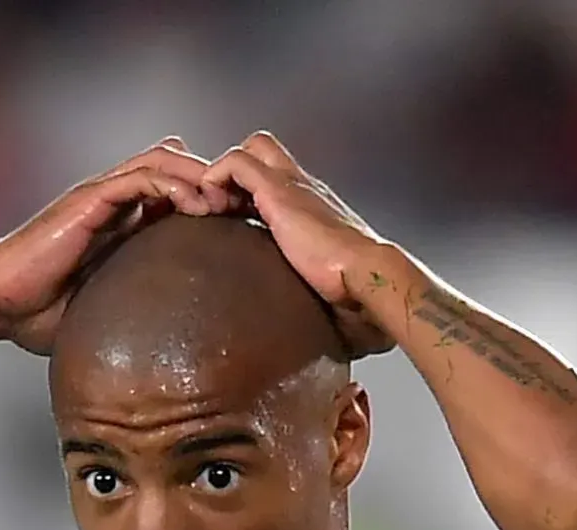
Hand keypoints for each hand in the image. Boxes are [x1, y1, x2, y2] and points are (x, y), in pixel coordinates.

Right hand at [0, 139, 229, 355]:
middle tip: (244, 209)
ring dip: (200, 177)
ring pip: (164, 162)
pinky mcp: (91, 198)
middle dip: (214, 183)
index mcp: (122, 223)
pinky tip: (197, 204)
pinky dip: (173, 183)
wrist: (2, 304)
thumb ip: (139, 311)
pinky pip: (141, 176)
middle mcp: (114, 201)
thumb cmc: (45, 315)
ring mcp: (102, 195)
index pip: (176, 194)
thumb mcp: (108, 310)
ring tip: (227, 202)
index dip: (210, 202)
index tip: (242, 226)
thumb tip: (176, 353)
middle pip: (177, 169)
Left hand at [200, 132, 399, 357]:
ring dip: (222, 174)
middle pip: (263, 151)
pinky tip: (210, 207)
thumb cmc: (355, 286)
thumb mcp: (327, 281)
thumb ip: (317, 288)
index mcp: (313, 206)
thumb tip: (320, 331)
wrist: (366, 273)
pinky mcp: (278, 189)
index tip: (233, 219)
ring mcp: (291, 184)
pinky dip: (216, 178)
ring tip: (211, 208)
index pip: (277, 178)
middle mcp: (303, 187)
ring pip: (248, 150)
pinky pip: (235, 163)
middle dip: (235, 173)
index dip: (250, 191)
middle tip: (220, 207)